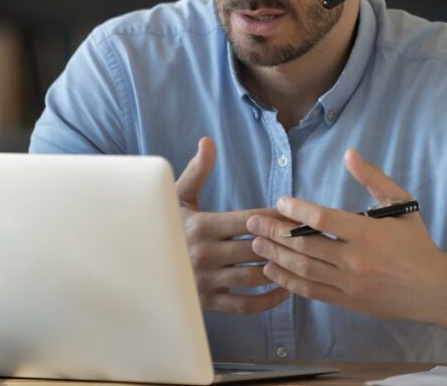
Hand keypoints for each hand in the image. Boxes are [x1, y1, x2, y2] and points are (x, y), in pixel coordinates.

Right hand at [176, 137, 291, 313]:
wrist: (139, 265)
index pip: (250, 221)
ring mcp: (207, 281)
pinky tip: (284, 288)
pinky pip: (245, 305)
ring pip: (256, 276)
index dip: (276, 217)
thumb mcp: (177, 197)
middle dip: (284, 242)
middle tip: (308, 237)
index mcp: (201, 226)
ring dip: (280, 268)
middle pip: (257, 248)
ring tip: (299, 260)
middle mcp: (205, 255)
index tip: (295, 214)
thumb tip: (208, 142)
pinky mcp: (208, 303)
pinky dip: (268, 300)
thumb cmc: (165, 225)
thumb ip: (197, 171)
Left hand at [246, 148, 446, 320]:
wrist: (434, 290)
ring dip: (275, 256)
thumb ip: (373, 178)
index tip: (279, 202)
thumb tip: (349, 153)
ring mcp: (349, 284)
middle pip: (305, 245)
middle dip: (274, 232)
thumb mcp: (401, 203)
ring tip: (255, 243)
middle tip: (253, 222)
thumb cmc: (417, 243)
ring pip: (303, 269)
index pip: (323, 220)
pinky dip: (288, 281)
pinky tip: (272, 270)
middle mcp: (356, 260)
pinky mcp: (347, 301)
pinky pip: (311, 291)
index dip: (296, 210)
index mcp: (368, 233)